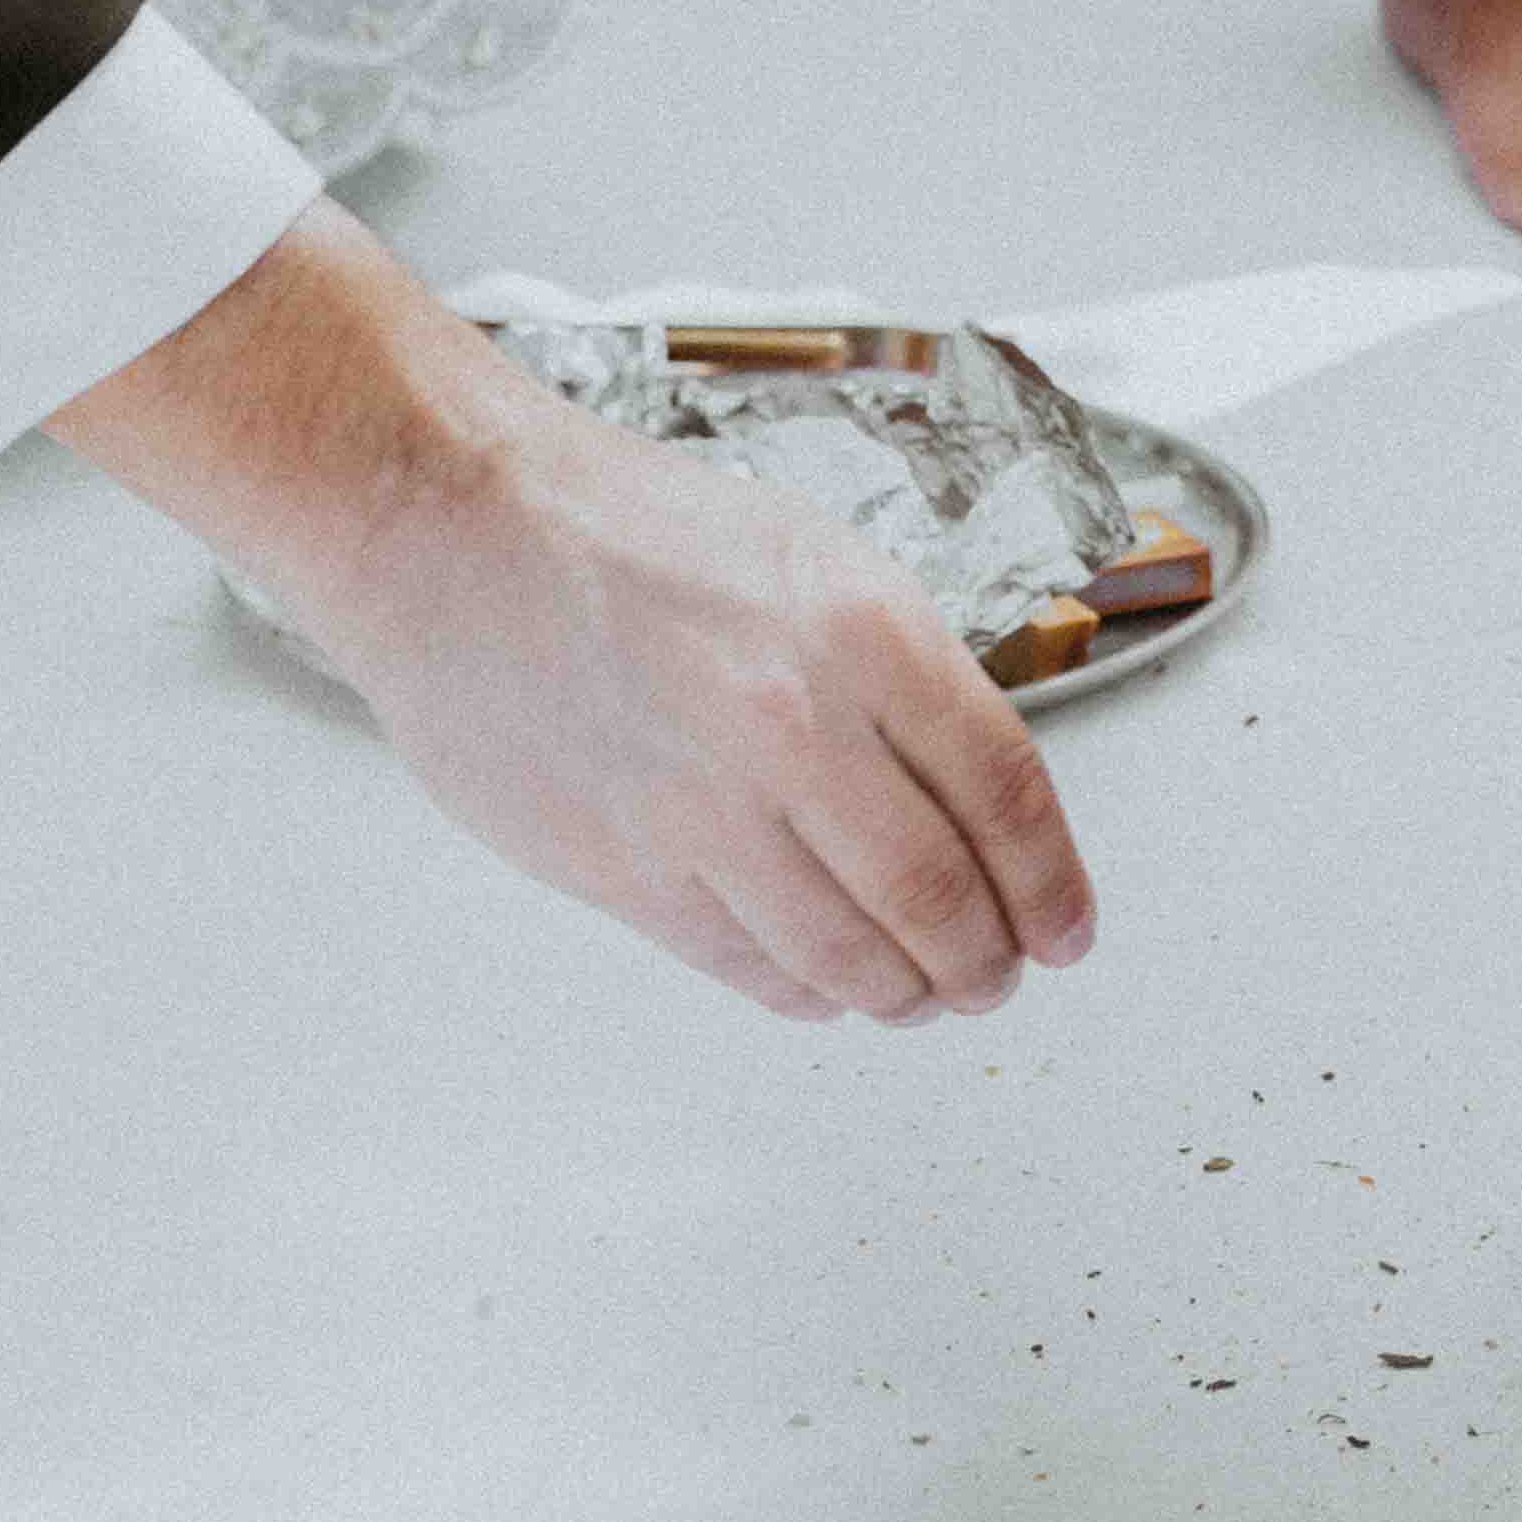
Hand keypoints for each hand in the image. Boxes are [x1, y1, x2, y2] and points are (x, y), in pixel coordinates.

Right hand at [53, 208, 1097, 1021]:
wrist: (455, 527)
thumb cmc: (631, 531)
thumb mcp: (819, 565)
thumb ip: (906, 682)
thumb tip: (978, 806)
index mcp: (870, 635)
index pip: (1008, 798)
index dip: (1053, 887)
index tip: (1067, 929)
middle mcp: (796, 725)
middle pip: (941, 900)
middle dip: (988, 961)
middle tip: (999, 977)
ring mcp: (703, 806)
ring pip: (849, 955)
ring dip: (906, 993)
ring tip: (924, 994)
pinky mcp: (621, 864)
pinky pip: (746, 965)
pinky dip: (806, 992)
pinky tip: (824, 986)